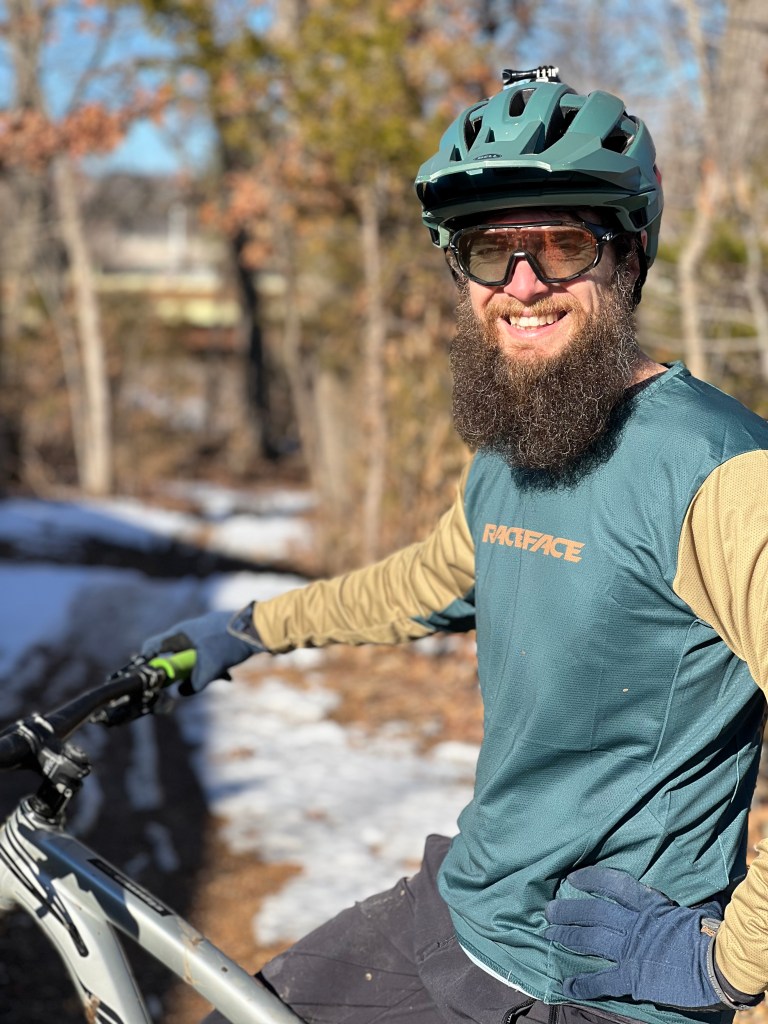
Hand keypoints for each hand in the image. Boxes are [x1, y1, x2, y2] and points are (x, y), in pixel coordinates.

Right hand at [141, 603, 264, 693]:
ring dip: (202, 672)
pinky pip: (205, 656)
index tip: (151, 680)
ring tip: (220, 676)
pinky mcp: (213, 637)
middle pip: (174, 657)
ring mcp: (201, 633)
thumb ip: (193, 684)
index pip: (152, 647)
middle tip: (190, 685)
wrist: (257, 628)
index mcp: (179, 634)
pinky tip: (227, 675)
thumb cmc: (229, 643)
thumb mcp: (210, 668)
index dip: (148, 664)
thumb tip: (181, 693)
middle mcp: (187, 632)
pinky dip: (213, 666)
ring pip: (192, 659)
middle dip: (183, 674)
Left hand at [544, 866, 724, 1009]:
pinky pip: (602, 980)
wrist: (718, 965)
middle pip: (594, 912)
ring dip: (567, 937)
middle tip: (548, 910)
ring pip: (591, 939)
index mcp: (651, 904)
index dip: (592, 879)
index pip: (615, 884)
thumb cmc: (714, 935)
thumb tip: (697, 899)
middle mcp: (635, 924)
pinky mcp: (633, 976)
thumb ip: (684, 905)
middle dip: (569, 911)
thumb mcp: (698, 910)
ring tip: (548, 934)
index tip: (573, 877)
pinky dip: (583, 983)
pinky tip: (566, 984)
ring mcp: (631, 949)